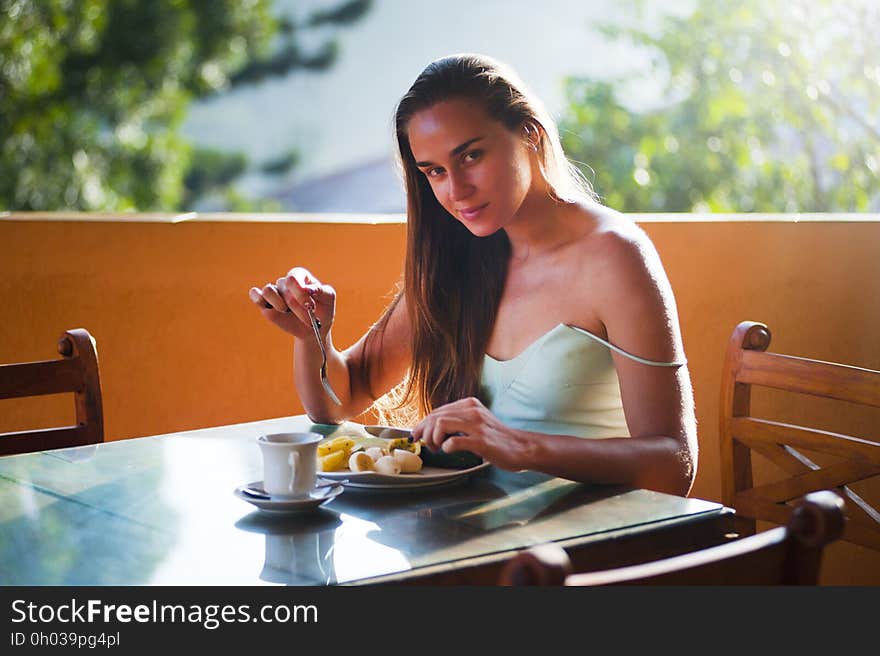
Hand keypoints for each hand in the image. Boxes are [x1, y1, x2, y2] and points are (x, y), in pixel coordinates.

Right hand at [248, 267, 335, 339]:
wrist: (314, 330)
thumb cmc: (323, 311)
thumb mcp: (328, 299)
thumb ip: (321, 290)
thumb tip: (307, 289)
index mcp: (301, 276)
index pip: (293, 277)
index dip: (300, 293)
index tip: (310, 306)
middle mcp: (286, 282)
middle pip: (284, 288)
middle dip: (297, 306)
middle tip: (308, 319)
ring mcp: (275, 292)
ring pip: (268, 290)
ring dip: (279, 305)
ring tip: (287, 312)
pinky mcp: (265, 303)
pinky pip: (255, 294)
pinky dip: (258, 299)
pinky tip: (269, 308)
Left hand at [411, 397, 529, 470]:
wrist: (521, 447)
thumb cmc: (497, 438)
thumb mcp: (477, 422)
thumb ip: (459, 421)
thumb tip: (432, 428)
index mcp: (469, 404)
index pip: (437, 411)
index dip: (422, 424)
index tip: (416, 435)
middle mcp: (472, 411)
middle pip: (435, 416)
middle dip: (424, 432)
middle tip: (426, 445)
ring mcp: (477, 425)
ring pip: (440, 424)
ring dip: (432, 439)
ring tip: (437, 448)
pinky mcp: (481, 441)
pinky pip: (454, 441)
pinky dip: (446, 447)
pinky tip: (448, 451)